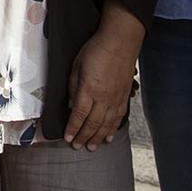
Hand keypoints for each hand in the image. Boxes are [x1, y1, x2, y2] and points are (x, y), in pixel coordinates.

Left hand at [64, 1, 143, 149]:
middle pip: (92, 124)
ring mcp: (115, 99)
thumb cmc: (95, 50)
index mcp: (88, 89)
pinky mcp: (124, 97)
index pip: (78, 115)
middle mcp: (103, 98)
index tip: (67, 138)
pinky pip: (118, 118)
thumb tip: (71, 105)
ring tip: (92, 147)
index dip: (73, 129)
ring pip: (106, 124)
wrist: (120, 42)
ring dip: (98, 138)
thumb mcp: (76, 65)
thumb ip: (73, 87)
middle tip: (77, 147)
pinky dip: (112, 129)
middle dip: (84, 137)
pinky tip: (109, 136)